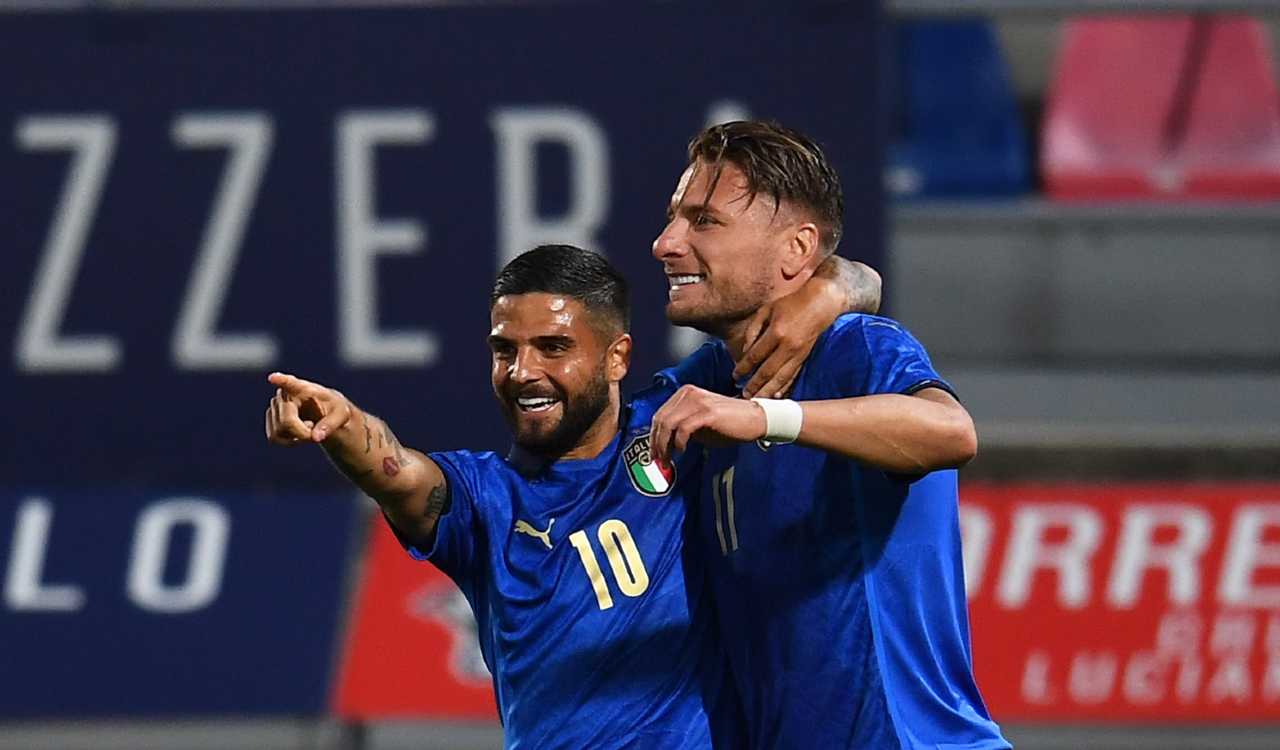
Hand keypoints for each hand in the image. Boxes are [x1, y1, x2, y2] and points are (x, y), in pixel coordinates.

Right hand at [264, 372, 353, 445]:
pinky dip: (288, 441)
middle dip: (302, 433)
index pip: (290, 382)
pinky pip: (273, 437)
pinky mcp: (270, 419)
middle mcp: (284, 393)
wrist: (325, 413)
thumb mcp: (342, 415)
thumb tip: (316, 437)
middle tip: (315, 433)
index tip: (273, 378)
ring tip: (309, 429)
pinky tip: (298, 434)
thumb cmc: (334, 409)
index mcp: (303, 387)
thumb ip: (331, 424)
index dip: (281, 381)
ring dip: (296, 438)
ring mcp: (275, 406)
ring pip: (278, 432)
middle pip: (286, 422)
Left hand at [648, 385, 766, 465]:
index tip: (654, 453)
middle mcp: (688, 393)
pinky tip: (681, 451)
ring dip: (664, 445)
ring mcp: (698, 401)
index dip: (653, 436)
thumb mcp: (700, 425)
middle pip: (661, 419)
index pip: (660, 414)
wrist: (754, 419)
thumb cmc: (729, 424)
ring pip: (668, 424)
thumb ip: (681, 429)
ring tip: (668, 460)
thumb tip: (664, 445)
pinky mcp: (707, 412)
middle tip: (658, 461)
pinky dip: (679, 442)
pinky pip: (684, 428)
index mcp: (684, 393)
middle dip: (656, 443)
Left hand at [733, 278, 842, 397]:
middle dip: (754, 385)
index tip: (735, 375)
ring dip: (768, 391)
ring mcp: (798, 353)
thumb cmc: (791, 304)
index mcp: (776, 332)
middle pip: (767, 371)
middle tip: (744, 395)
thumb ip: (753, 329)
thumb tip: (746, 351)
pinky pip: (793, 376)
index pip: (755, 355)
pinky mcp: (805, 357)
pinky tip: (777, 396)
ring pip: (781, 378)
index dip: (743, 367)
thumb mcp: (766, 310)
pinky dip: (785, 387)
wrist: (820, 303)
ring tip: (757, 400)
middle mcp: (788, 346)